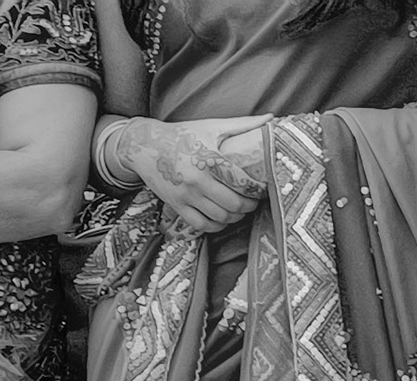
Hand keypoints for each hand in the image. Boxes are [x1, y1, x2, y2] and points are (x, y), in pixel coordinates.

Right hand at [115, 116, 271, 233]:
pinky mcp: (177, 206)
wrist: (146, 146)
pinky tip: (223, 219)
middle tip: (254, 202)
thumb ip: (243, 124)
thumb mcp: (212, 126)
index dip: (258, 190)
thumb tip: (271, 117)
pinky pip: (202, 225)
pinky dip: (217, 226)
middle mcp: (198, 180)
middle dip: (249, 206)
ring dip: (235, 217)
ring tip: (241, 210)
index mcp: (210, 159)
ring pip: (220, 217)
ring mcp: (187, 195)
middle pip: (234, 204)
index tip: (263, 189)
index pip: (243, 182)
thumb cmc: (183, 134)